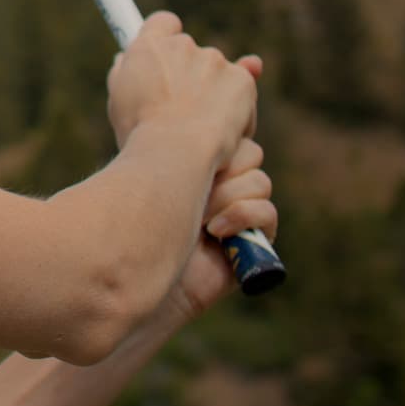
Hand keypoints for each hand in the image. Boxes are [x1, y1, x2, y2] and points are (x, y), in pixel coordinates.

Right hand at [106, 11, 259, 150]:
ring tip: (200, 129)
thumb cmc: (140, 133)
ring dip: (212, 93)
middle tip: (183, 106)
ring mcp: (215, 60)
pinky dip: (236, 109)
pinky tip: (222, 133)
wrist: (175, 151)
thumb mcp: (120, 101)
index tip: (166, 54)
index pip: (163, 23)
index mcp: (149, 47)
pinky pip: (241, 91)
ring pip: (218, 74)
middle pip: (191, 51)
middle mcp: (183, 46)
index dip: (167, 37)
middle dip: (190, 73)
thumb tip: (125, 60)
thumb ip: (125, 72)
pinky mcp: (242, 79)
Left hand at [154, 134, 279, 328]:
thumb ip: (184, 154)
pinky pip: (267, 214)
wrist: (138, 277)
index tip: (184, 161)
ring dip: (228, 196)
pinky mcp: (251, 244)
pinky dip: (245, 216)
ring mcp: (237, 215)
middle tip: (191, 193)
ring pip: (259, 182)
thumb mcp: (159, 178)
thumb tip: (208, 129)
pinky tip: (215, 231)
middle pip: (250, 153)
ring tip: (198, 218)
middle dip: (222, 168)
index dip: (214, 145)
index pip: (229, 135)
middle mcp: (219, 188)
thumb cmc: (137, 225)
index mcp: (197, 165)